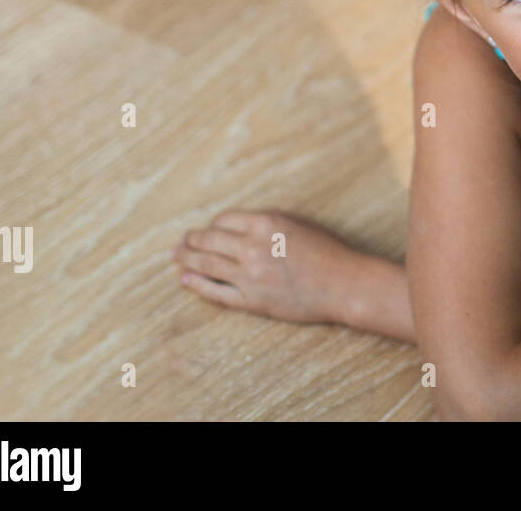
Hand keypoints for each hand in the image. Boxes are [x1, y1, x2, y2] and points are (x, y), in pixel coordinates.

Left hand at [172, 210, 370, 325]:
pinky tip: (186, 280)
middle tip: (182, 242)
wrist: (344, 284)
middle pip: (208, 240)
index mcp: (264, 224)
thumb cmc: (328, 252)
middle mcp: (252, 247)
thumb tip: (242, 224)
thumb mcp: (298, 224)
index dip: (212, 225)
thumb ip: (269, 222)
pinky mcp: (251, 301)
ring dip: (187, 260)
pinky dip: (197, 285)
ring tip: (177, 258)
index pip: (224, 220)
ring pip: (206, 265)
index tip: (208, 229)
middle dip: (191, 240)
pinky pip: (216, 292)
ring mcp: (249, 276)